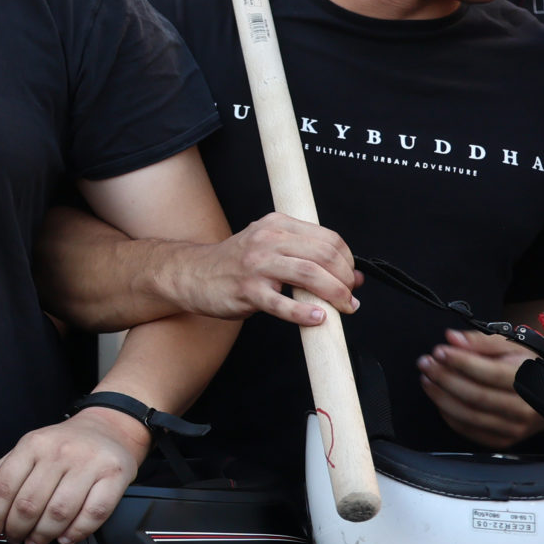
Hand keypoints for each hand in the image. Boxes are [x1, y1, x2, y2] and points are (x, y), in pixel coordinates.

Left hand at [0, 408, 146, 543]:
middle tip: (15, 539)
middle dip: (17, 529)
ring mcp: (89, 464)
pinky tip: (65, 538)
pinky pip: (93, 514)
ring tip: (36, 542)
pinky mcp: (114, 477)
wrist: (108, 429)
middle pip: (30, 502)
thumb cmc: (63, 445)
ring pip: (59, 512)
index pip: (5, 485)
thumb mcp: (27, 450)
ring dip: (43, 535)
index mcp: (33, 444)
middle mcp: (60, 452)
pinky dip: (76, 532)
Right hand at [165, 214, 360, 324]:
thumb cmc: (235, 264)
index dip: (348, 261)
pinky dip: (304, 313)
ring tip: (343, 308)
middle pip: (323, 255)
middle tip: (350, 298)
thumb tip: (352, 277)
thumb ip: (307, 257)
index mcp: (277, 225)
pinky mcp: (247, 291)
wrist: (191, 274)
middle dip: (345, 280)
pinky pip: (282, 304)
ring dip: (334, 294)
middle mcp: (267, 240)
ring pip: (309, 275)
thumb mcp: (270, 248)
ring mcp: (256, 265)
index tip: (352, 278)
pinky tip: (317, 318)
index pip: (328, 238)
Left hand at [421, 328, 543, 448]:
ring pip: (468, 415)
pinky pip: (468, 430)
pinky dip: (448, 414)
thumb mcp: (511, 346)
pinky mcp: (502, 441)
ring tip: (426, 378)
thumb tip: (452, 338)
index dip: (460, 361)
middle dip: (444, 378)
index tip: (439, 351)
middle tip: (425, 363)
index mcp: (529, 381)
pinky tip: (439, 397)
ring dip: (440, 396)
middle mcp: (523, 409)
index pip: (489, 373)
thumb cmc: (527, 367)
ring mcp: (513, 428)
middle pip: (475, 396)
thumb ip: (480, 341)